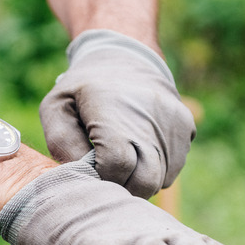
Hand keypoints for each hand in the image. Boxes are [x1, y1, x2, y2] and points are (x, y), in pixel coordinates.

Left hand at [39, 29, 195, 198]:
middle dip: (122, 187)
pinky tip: (139, 150)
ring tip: (121, 158)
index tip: (92, 167)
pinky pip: (172, 169)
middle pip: (144, 182)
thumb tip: (82, 175)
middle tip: (106, 173)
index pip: (117, 167)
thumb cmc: (82, 89)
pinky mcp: (187, 129)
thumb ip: (62, 144)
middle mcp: (150, 120)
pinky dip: (155, 170)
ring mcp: (174, 125)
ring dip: (139, 179)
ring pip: (160, 180)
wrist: (125, 58)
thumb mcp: (56, 107)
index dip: (101, 177)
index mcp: (114, 113)